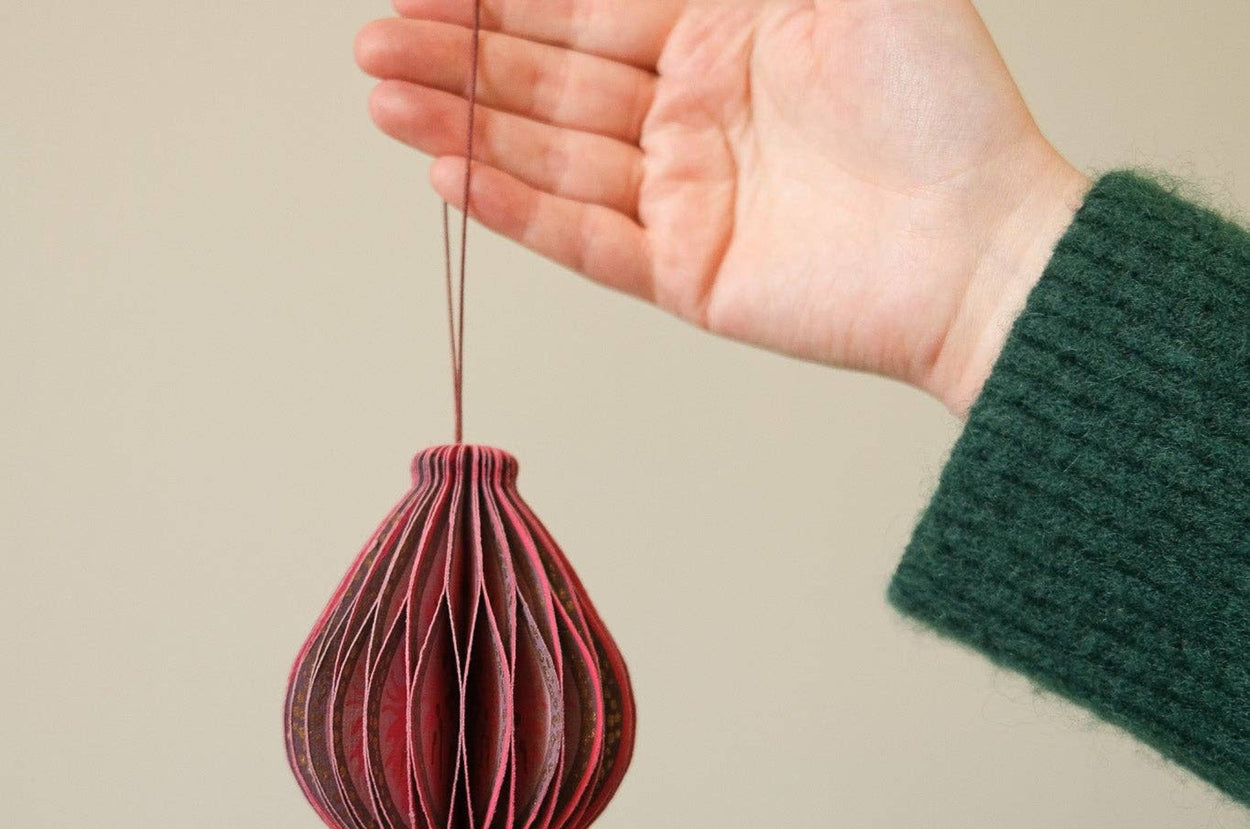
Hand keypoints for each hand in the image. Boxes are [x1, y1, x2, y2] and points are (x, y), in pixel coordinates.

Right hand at [355, 0, 1088, 413]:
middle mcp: (696, 113)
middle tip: (375, 40)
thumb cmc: (945, 104)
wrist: (984, 249)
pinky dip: (517, 208)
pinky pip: (583, 236)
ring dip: (467, 125)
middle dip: (461, 56)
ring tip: (384, 96)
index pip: (589, 6)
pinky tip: (451, 174)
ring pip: (553, 154)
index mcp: (728, 32)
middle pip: (553, 79)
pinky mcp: (686, 271)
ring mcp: (686, 196)